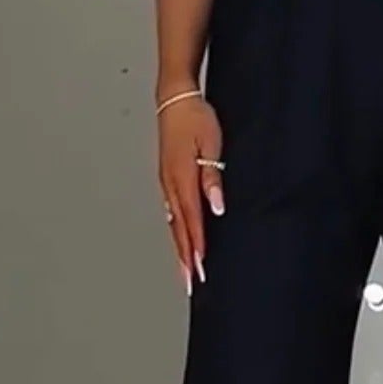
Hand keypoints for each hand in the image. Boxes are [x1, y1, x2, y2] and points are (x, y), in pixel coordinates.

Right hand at [158, 94, 224, 294]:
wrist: (175, 100)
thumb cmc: (196, 119)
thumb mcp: (211, 144)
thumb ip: (213, 177)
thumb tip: (216, 207)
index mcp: (182, 177)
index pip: (192, 220)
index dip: (197, 246)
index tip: (201, 269)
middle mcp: (171, 184)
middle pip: (179, 228)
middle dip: (186, 257)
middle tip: (190, 283)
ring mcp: (166, 182)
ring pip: (173, 222)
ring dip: (179, 247)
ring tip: (184, 270)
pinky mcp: (167, 178)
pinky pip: (171, 211)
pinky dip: (176, 230)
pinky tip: (179, 239)